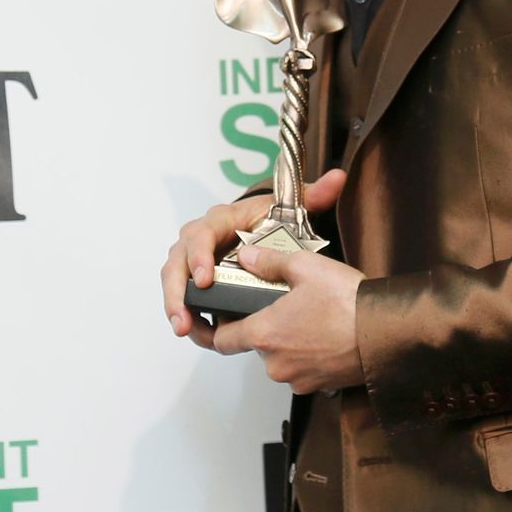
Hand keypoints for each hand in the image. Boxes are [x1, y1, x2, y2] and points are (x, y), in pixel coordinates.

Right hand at [160, 169, 346, 348]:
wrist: (262, 230)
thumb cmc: (270, 220)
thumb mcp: (289, 208)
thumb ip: (313, 196)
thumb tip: (336, 179)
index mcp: (221, 219)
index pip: (202, 234)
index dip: (200, 256)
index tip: (206, 278)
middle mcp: (201, 237)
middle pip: (178, 260)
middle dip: (179, 289)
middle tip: (186, 315)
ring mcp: (194, 258)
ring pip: (174, 279)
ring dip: (176, 305)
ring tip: (185, 328)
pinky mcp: (195, 278)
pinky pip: (182, 294)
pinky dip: (184, 312)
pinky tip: (191, 331)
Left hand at [211, 243, 365, 393]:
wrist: (388, 333)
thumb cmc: (349, 302)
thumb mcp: (306, 266)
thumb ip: (269, 262)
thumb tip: (247, 257)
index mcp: (265, 334)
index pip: (222, 341)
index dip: (220, 328)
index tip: (224, 319)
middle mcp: (275, 363)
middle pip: (256, 347)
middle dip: (267, 328)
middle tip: (287, 306)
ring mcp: (297, 378)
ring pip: (280, 360)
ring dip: (288, 343)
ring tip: (311, 319)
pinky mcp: (318, 386)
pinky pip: (302, 371)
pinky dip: (308, 356)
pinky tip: (325, 336)